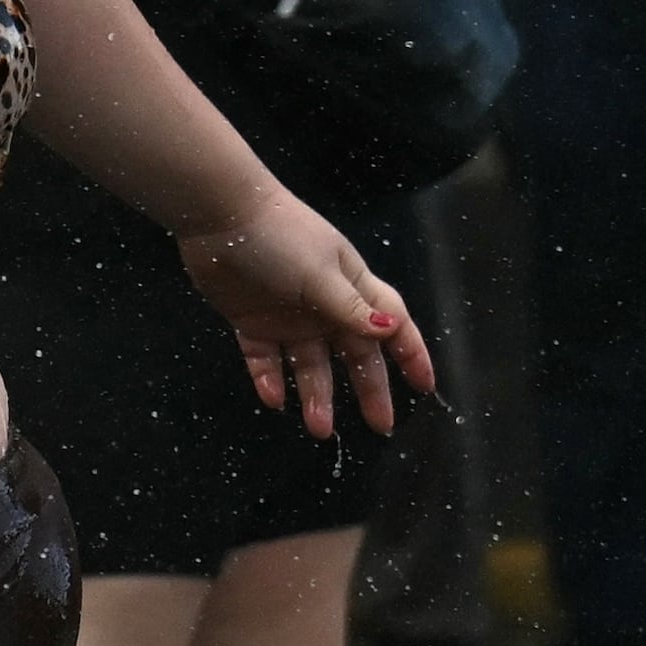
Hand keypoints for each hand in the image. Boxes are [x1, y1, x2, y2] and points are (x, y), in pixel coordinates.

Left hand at [177, 191, 433, 438]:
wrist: (219, 217)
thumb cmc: (280, 238)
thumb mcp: (321, 275)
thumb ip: (350, 308)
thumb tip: (389, 333)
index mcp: (353, 288)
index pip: (392, 326)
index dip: (411, 355)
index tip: (426, 388)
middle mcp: (325, 306)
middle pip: (355, 355)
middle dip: (368, 389)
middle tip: (379, 426)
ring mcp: (288, 315)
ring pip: (309, 364)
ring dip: (315, 394)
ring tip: (319, 428)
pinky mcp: (252, 321)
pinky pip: (264, 358)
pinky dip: (269, 379)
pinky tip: (275, 399)